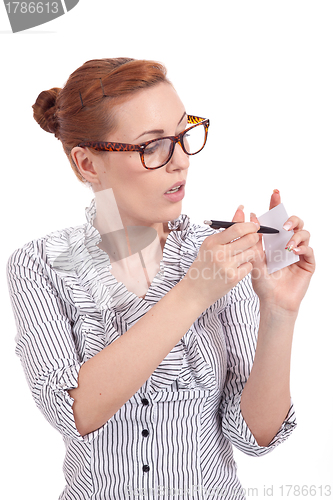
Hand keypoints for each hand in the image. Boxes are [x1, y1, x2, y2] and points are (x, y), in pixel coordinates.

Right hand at [183, 219, 259, 308]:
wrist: (195, 291)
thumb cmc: (203, 267)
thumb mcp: (210, 246)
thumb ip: (227, 230)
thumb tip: (241, 210)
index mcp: (212, 242)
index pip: (237, 228)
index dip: (250, 225)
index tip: (254, 226)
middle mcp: (219, 252)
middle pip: (249, 239)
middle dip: (255, 238)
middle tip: (253, 239)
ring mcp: (227, 265)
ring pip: (252, 252)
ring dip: (250, 252)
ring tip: (242, 255)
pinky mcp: (233, 277)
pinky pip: (249, 266)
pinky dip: (247, 265)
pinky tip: (238, 267)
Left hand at [232, 191, 314, 313]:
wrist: (272, 302)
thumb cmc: (263, 282)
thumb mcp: (253, 258)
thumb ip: (252, 239)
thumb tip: (251, 216)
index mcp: (274, 240)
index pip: (276, 218)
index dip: (276, 204)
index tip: (275, 192)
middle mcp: (287, 243)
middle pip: (294, 222)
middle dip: (290, 219)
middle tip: (282, 226)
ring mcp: (298, 252)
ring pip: (304, 233)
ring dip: (296, 235)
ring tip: (287, 245)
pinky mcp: (307, 263)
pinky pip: (309, 250)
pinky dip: (302, 248)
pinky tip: (294, 252)